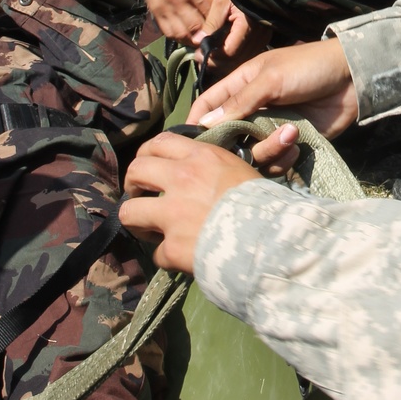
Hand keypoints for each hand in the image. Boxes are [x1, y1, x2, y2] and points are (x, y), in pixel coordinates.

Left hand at [120, 133, 259, 270]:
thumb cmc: (264, 201)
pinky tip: (178, 257)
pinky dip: (166, 256)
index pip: (158, 142)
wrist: (271, 237)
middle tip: (140, 195)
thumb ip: (212, 166)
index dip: (147, 155)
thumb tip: (201, 173)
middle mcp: (180, 179)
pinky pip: (157, 253)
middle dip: (132, 184)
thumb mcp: (239, 169)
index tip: (150, 167)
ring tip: (147, 228)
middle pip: (136, 170)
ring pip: (129, 212)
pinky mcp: (172, 246)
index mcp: (199, 157)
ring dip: (136, 220)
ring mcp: (172, 213)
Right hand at [131, 0, 215, 41]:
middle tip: (215, 34)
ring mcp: (165, 7)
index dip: (219, 20)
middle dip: (207, 33)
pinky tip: (187, 35)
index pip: (209, 11)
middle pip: (196, 26)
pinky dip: (179, 37)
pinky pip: (168, 32)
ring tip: (201, 38)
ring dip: (193, 38)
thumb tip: (218, 5)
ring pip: (182, 34)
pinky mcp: (155, 12)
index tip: (224, 24)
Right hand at [187, 37, 357, 167]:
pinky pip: (277, 162)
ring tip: (289, 135)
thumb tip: (203, 124)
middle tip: (248, 146)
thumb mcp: (271, 78)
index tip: (189, 145)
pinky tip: (298, 143)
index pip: (207, 106)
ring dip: (267, 151)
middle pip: (227, 139)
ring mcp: (271, 129)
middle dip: (234, 147)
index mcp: (241, 87)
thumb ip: (239, 101)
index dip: (194, 124)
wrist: (352, 77)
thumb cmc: (308, 67)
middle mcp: (252, 111)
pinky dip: (284, 158)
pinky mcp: (291, 144)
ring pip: (252, 154)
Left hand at [194, 0, 270, 74]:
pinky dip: (234, 57)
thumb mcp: (221, 1)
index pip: (230, 52)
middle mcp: (260, 35)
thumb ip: (211, 23)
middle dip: (216, 62)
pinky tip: (222, 52)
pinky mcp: (264, 38)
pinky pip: (248, 54)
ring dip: (224, 62)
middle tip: (199, 57)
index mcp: (249, 25)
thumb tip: (198, 41)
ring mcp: (264, 38)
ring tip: (208, 55)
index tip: (198, 54)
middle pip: (236, 60)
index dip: (213, 56)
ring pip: (242, 60)